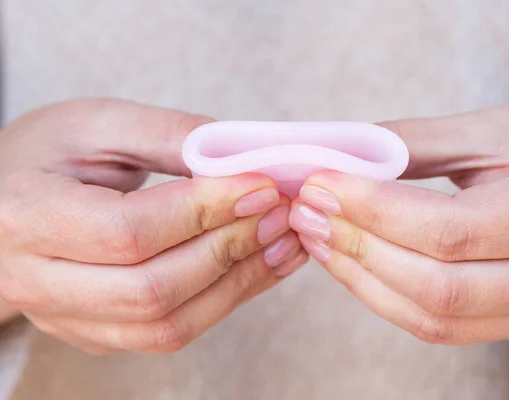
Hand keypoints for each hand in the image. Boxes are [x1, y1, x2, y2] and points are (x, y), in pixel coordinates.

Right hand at [0, 99, 305, 353]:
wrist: (1, 199)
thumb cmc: (46, 153)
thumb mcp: (98, 124)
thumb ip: (170, 135)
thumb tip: (245, 160)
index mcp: (27, 215)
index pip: (130, 230)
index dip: (206, 211)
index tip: (263, 185)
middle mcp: (36, 280)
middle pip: (152, 288)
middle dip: (231, 249)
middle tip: (282, 214)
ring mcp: (63, 317)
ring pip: (166, 325)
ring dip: (239, 284)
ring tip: (284, 243)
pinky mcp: (92, 332)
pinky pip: (167, 333)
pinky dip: (223, 302)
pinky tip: (259, 268)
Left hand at [291, 101, 508, 344]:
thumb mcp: (503, 130)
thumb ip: (421, 142)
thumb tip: (347, 153)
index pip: (450, 229)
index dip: (373, 210)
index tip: (321, 184)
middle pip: (438, 285)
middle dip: (358, 247)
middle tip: (309, 211)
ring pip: (436, 318)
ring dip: (363, 279)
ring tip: (320, 238)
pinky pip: (445, 327)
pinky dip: (389, 298)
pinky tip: (357, 265)